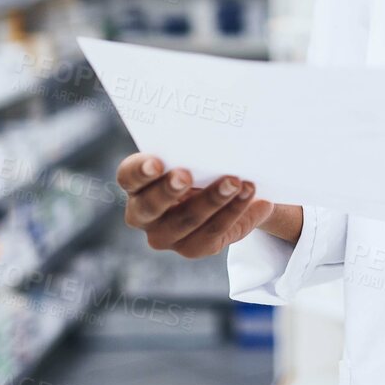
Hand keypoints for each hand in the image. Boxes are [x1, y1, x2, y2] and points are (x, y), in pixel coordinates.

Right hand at [116, 152, 278, 257]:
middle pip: (150, 206)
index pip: (128, 177)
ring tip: (238, 183)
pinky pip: (213, 234)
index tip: (156, 162)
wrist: (226, 190)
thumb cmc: (203, 164)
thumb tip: (219, 137)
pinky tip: (257, 200)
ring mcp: (166, 236)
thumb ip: (198, 148)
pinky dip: (237, 214)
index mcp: (137, 184)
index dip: (139, 171)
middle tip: (187, 175)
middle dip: (169, 190)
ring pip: (186, 222)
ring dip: (213, 201)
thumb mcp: (197, 155)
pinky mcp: (193, 248)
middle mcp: (144, 214)